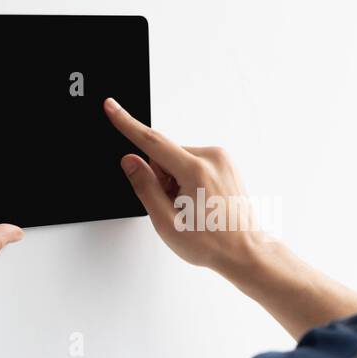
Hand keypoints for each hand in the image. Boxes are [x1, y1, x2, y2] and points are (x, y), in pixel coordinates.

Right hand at [103, 96, 264, 275]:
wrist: (245, 251)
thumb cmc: (212, 242)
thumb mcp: (167, 222)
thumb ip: (145, 187)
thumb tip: (130, 161)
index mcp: (196, 170)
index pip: (152, 142)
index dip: (127, 123)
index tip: (111, 106)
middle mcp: (212, 158)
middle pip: (164, 155)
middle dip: (160, 178)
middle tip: (175, 206)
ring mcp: (221, 159)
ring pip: (177, 160)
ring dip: (175, 180)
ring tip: (190, 207)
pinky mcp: (224, 163)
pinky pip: (193, 163)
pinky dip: (188, 179)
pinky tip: (199, 200)